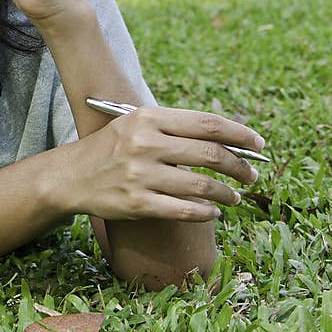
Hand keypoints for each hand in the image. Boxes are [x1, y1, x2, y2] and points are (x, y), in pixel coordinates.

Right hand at [68, 106, 263, 221]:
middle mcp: (146, 144)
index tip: (259, 144)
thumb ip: (177, 129)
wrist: (73, 176)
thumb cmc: (114, 148)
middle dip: (241, 166)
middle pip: (212, 154)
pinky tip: (214, 212)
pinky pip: (185, 210)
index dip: (240, 134)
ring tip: (235, 197)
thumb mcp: (139, 125)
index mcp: (149, 118)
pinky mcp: (138, 203)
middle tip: (251, 175)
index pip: (208, 123)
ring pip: (203, 186)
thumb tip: (229, 139)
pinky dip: (207, 213)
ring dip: (228, 194)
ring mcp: (141, 175)